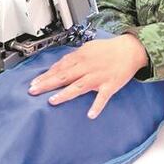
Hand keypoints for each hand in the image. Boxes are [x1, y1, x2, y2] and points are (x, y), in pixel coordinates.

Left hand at [28, 34, 147, 118]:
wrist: (130, 49)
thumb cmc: (108, 50)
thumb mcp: (87, 48)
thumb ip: (72, 58)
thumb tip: (57, 66)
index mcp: (81, 57)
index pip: (59, 67)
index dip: (46, 75)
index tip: (33, 83)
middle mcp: (87, 67)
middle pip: (64, 76)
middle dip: (47, 83)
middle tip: (33, 91)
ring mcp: (99, 77)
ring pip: (79, 86)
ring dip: (65, 94)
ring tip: (52, 101)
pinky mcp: (110, 85)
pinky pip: (103, 97)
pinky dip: (97, 106)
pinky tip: (90, 114)